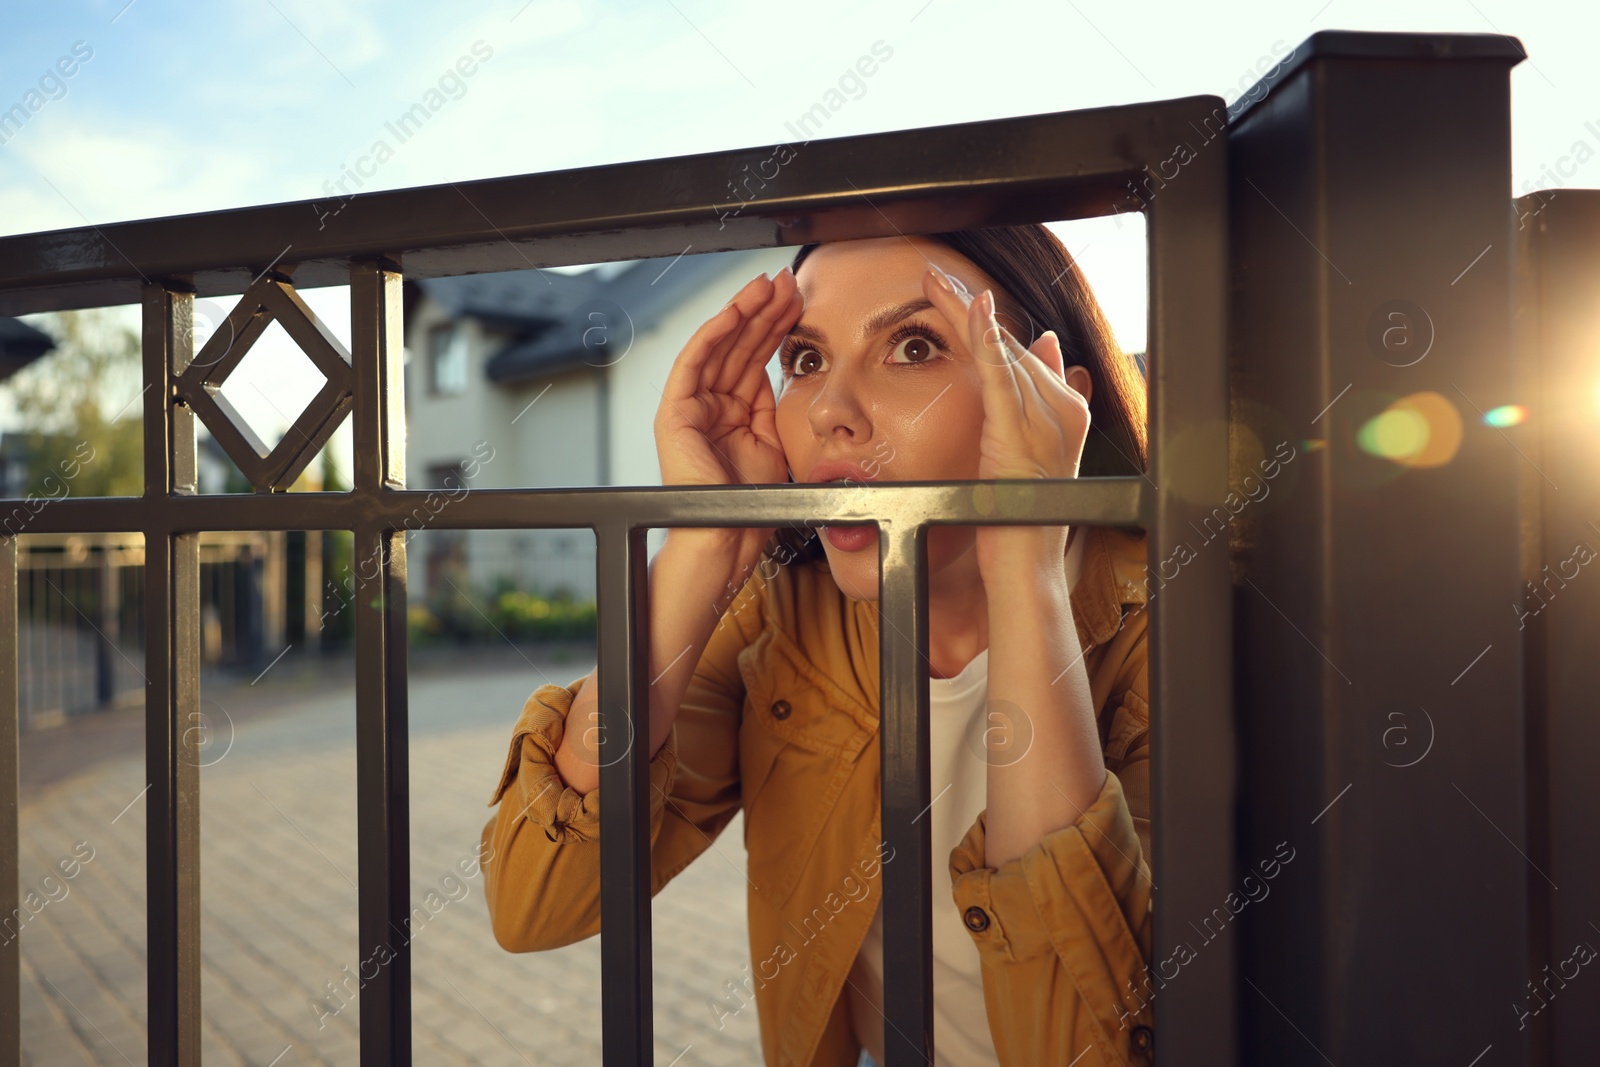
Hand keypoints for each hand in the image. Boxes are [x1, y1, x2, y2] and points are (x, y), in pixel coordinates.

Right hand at [654, 265, 802, 575]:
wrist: (730, 536)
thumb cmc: (752, 503)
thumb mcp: (774, 442)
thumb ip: (775, 407)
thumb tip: (793, 372)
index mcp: (735, 413)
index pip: (756, 358)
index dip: (776, 327)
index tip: (799, 300)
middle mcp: (711, 405)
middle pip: (739, 345)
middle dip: (763, 310)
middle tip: (787, 280)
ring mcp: (690, 408)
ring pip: (718, 346)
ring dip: (743, 313)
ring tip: (767, 285)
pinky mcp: (674, 413)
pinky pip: (694, 363)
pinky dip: (714, 334)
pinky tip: (735, 311)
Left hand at [921, 266, 1090, 591]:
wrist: (1025, 569)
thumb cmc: (1016, 523)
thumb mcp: (1024, 461)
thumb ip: (1033, 412)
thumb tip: (1045, 352)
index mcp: (1066, 414)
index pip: (1021, 353)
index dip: (987, 321)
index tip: (958, 293)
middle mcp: (1062, 411)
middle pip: (1010, 344)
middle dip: (970, 308)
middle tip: (934, 275)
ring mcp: (1046, 422)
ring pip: (1002, 351)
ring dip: (967, 311)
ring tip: (935, 281)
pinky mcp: (1020, 435)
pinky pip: (1001, 375)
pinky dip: (987, 339)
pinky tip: (973, 308)